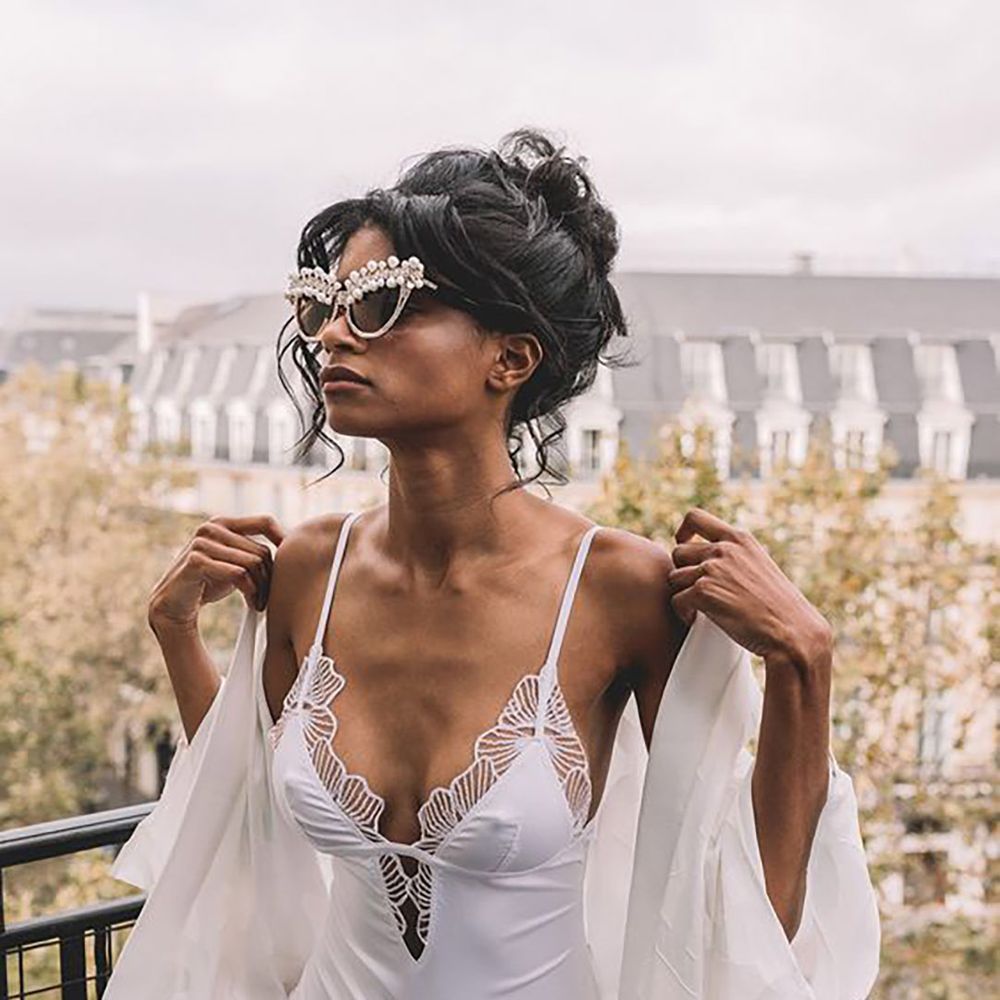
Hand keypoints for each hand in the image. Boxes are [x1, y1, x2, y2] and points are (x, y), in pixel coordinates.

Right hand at [147, 514, 285, 633]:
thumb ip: (252, 551)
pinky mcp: (196, 561)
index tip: (294, 561)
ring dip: (262, 588)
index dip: (284, 539)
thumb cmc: (208, 581)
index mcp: (223, 523)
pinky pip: (239, 574)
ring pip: (253, 563)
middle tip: (268, 597)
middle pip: (263, 551)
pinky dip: (250, 591)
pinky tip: (252, 603)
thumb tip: (289, 548)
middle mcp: (211, 528)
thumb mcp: (234, 562)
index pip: (265, 522)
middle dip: (269, 578)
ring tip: (260, 602)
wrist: (174, 604)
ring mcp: (202, 543)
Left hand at [667, 507, 831, 668]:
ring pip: (675, 578)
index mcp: (740, 539)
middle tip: (696, 592)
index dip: (683, 531)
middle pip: (679, 552)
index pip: (695, 517)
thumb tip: (707, 562)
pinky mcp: (704, 591)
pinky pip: (676, 600)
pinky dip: (683, 613)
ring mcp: (713, 568)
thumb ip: (734, 559)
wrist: (793, 631)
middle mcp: (724, 549)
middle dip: (683, 572)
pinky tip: (696, 620)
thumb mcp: (759, 567)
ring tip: (699, 609)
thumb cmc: (779, 608)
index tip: (683, 545)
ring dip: (683, 594)